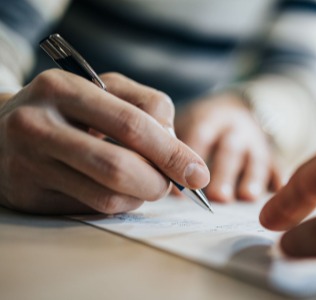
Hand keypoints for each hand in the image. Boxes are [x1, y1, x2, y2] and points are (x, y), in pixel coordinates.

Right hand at [0, 70, 208, 213]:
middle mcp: (38, 125)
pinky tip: (115, 190)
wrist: (0, 130)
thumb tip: (178, 150)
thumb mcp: (104, 90)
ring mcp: (28, 164)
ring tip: (143, 184)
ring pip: (107, 195)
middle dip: (159, 182)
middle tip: (170, 185)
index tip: (198, 172)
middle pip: (119, 166)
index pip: (132, 123)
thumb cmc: (67, 109)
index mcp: (63, 89)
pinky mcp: (27, 195)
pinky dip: (117, 204)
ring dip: (140, 196)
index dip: (172, 152)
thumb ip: (147, 109)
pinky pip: (90, 209)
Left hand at [175, 92, 280, 201]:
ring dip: (252, 177)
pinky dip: (277, 177)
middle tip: (217, 196)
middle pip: (230, 149)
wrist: (239, 110)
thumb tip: (154, 180)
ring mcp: (256, 142)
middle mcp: (235, 129)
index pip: (200, 134)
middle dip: (224, 172)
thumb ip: (174, 147)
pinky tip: (278, 190)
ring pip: (256, 158)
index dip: (190, 157)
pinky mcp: (271, 154)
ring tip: (246, 196)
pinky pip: (276, 165)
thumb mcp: (188, 124)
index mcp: (210, 119)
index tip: (179, 183)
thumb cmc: (204, 126)